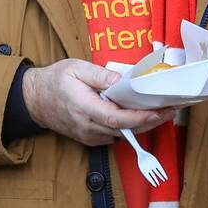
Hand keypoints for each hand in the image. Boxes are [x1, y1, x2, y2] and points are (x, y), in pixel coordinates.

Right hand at [22, 60, 176, 146]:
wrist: (35, 100)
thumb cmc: (55, 81)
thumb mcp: (75, 68)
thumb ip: (99, 74)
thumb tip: (122, 80)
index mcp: (84, 107)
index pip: (117, 118)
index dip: (141, 117)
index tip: (159, 111)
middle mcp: (87, 126)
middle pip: (125, 129)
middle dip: (152, 120)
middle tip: (172, 109)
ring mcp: (89, 136)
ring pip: (123, 134)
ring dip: (143, 124)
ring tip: (162, 109)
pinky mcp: (91, 139)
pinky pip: (115, 136)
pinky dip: (130, 127)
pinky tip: (142, 115)